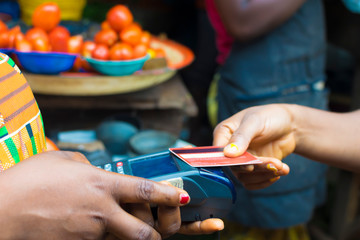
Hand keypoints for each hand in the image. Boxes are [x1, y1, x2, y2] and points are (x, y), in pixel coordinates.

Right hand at [0, 151, 219, 238]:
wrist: (0, 208)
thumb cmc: (30, 179)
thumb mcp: (63, 161)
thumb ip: (87, 166)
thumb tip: (96, 172)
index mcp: (101, 184)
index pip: (145, 191)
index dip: (168, 195)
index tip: (183, 197)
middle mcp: (101, 211)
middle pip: (143, 233)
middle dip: (156, 235)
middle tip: (156, 230)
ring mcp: (89, 233)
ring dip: (127, 239)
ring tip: (118, 227)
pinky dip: (102, 238)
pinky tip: (86, 227)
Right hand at [213, 104, 292, 188]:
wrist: (290, 125)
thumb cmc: (270, 116)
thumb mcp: (255, 121)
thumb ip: (241, 136)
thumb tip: (227, 154)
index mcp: (224, 133)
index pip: (219, 152)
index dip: (232, 161)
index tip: (249, 165)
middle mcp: (228, 148)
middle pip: (234, 166)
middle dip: (256, 167)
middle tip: (275, 163)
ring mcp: (240, 160)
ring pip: (244, 177)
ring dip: (264, 174)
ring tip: (281, 166)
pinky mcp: (252, 169)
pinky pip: (252, 182)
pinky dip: (266, 180)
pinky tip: (279, 171)